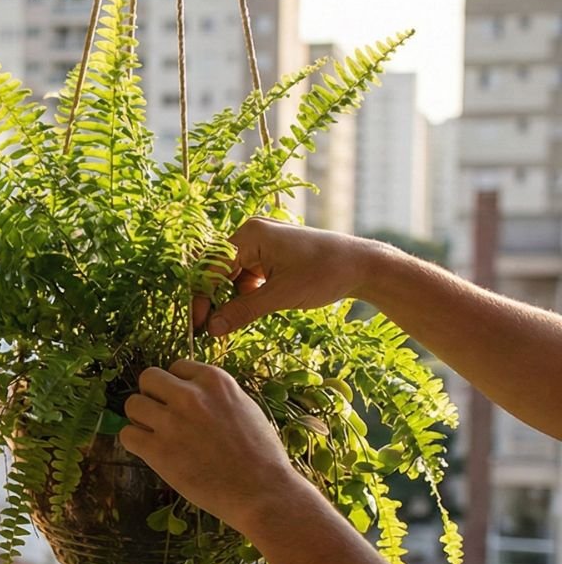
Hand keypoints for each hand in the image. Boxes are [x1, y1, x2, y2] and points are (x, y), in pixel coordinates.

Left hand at [119, 359, 315, 535]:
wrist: (262, 492)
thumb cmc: (260, 455)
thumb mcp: (244, 407)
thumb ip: (215, 395)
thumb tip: (191, 392)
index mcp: (215, 380)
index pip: (176, 367)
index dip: (176, 386)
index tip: (182, 403)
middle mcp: (190, 395)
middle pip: (148, 378)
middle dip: (152, 395)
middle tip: (162, 416)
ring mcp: (172, 422)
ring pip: (132, 404)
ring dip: (140, 418)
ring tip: (156, 435)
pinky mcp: (158, 450)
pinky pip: (127, 435)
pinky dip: (135, 442)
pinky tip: (150, 452)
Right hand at [197, 219, 385, 336]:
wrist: (363, 266)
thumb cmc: (325, 273)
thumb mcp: (281, 296)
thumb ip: (243, 311)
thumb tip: (211, 329)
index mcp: (250, 234)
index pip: (211, 266)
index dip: (201, 296)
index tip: (199, 325)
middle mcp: (251, 233)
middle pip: (217, 269)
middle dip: (213, 298)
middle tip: (210, 328)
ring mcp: (261, 244)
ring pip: (231, 275)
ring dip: (230, 298)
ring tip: (231, 322)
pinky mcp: (270, 255)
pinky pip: (246, 275)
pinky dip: (245, 294)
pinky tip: (250, 311)